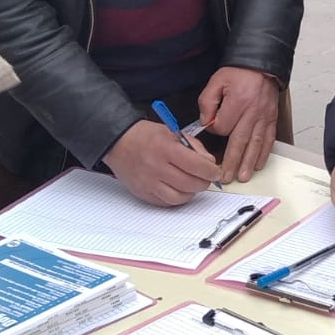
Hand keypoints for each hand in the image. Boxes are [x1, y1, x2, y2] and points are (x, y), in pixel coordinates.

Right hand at [104, 120, 221, 205]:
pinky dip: (176, 198)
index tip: (216, 172)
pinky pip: (166, 203)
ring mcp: (148, 182)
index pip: (196, 165)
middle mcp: (156, 167)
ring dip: (191, 192)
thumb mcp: (172, 131)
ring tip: (192, 184)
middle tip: (206, 178)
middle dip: (204, 182)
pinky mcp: (143, 193)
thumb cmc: (145, 135)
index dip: (211, 171)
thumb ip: (194, 146)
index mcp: (165, 148)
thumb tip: (209, 162)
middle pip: (190, 184)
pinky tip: (178, 189)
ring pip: (180, 198)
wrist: (118, 142)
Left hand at [198, 67, 279, 182]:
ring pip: (256, 144)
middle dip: (232, 161)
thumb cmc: (239, 73)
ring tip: (243, 177)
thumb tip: (206, 121)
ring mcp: (264, 117)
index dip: (215, 129)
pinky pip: (269, 140)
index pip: (223, 126)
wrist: (262, 65)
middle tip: (226, 177)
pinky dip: (264, 154)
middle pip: (240, 141)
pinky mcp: (271, 119)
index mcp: (238, 102)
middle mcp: (253, 112)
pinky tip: (258, 165)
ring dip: (248, 162)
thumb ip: (207, 101)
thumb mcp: (217, 81)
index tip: (212, 126)